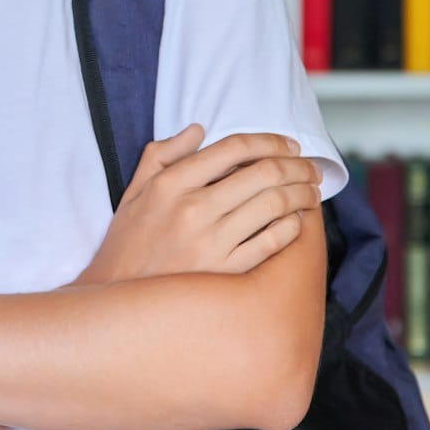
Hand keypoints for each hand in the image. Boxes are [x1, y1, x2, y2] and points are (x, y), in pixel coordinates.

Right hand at [74, 126, 322, 285]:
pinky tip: (296, 222)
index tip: (288, 145)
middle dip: (297, 166)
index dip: (269, 141)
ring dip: (302, 193)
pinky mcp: (226, 272)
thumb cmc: (127, 243)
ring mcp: (211, 242)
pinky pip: (272, 241)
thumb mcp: (134, 191)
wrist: (118, 298)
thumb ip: (162, 155)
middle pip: (263, 173)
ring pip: (275, 205)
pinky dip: (292, 226)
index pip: (233, 148)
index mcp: (170, 184)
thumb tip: (198, 130)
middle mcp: (193, 209)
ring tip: (311, 192)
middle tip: (310, 168)